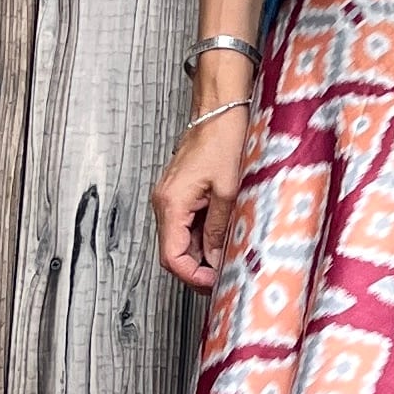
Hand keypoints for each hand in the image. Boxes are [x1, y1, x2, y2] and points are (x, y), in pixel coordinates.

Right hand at [153, 103, 251, 289]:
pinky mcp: (180, 193)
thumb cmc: (223, 139)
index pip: (171, 256)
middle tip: (222, 277)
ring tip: (227, 259)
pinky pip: (186, 224)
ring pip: (180, 239)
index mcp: (171, 203)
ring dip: (200, 254)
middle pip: (173, 251)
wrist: (219, 110)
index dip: (191, 275)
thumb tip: (216, 258)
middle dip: (196, 269)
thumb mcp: (228, 190)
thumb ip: (219, 228)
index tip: (212, 283)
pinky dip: (201, 237)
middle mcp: (165, 202)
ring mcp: (171, 197)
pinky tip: (221, 239)